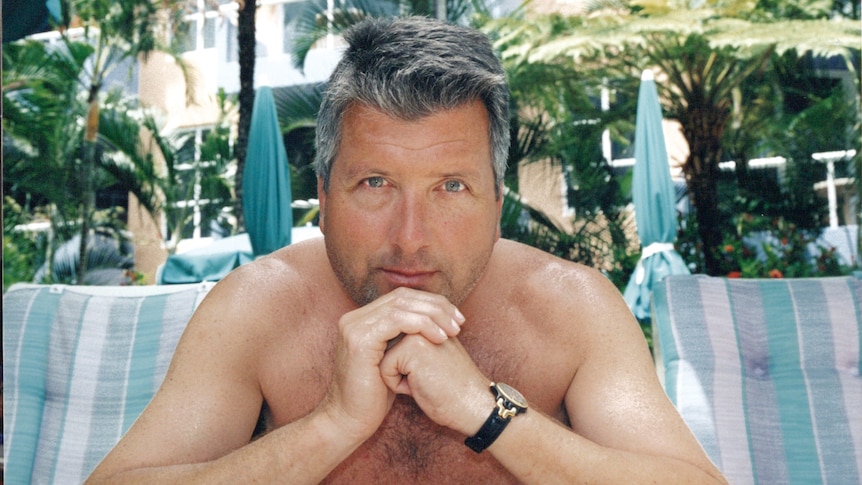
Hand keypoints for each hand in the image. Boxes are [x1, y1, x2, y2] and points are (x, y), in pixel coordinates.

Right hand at [320, 287, 464, 440]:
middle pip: (402, 296)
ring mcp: (354, 327)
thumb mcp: (392, 360)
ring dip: (433, 315)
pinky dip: (422, 325)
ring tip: (453, 330)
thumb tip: (433, 322)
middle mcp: (354, 318)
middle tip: (460, 321)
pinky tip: (439, 337)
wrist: (350, 420)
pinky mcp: (360, 340)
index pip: (401, 297)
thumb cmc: (374, 396)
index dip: (431, 303)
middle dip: (436, 306)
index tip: (456, 317)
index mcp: (361, 319)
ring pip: (402, 305)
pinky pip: (397, 321)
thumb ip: (403, 338)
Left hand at [379, 333, 493, 435]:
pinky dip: (397, 385)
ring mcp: (417, 332)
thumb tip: (383, 344)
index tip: (431, 373)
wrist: (472, 405)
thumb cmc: (451, 389)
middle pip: (385, 349)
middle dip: (399, 369)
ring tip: (424, 380)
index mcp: (429, 321)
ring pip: (383, 358)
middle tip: (429, 378)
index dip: (404, 367)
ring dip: (397, 376)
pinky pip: (385, 369)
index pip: (393, 343)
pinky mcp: (411, 347)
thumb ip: (412, 343)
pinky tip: (420, 386)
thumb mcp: (432, 357)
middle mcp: (422, 322)